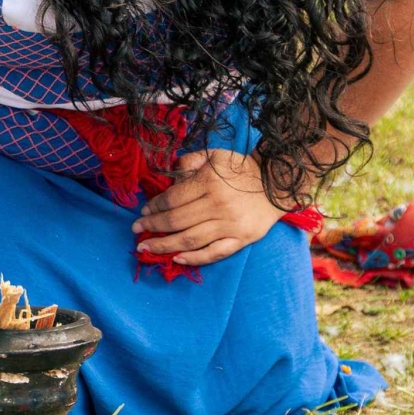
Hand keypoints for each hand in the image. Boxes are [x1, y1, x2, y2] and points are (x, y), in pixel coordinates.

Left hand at [130, 149, 286, 266]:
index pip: (172, 199)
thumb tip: (169, 175)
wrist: (276, 183)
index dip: (154, 207)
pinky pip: (213, 253)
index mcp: (208, 183)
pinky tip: (177, 259)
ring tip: (146, 248)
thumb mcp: (215, 155)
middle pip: (176, 221)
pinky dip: (194, 258)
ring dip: (164, 245)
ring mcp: (229, 225)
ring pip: (190, 239)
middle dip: (152, 227)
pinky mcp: (241, 239)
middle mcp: (217, 205)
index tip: (144, 212)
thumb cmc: (241, 169)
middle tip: (137, 231)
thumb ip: (190, 162)